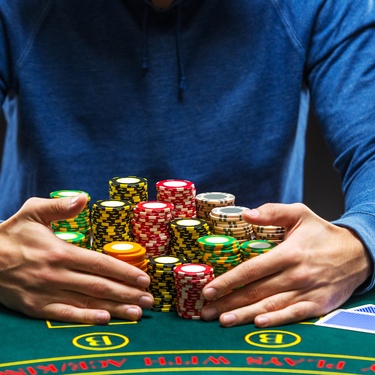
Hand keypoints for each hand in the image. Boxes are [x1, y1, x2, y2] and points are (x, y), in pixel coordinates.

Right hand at [0, 194, 153, 323]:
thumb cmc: (12, 234)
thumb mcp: (33, 212)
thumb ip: (60, 206)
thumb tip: (84, 198)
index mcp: (60, 252)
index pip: (100, 264)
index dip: (124, 272)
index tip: (144, 279)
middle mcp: (57, 275)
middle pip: (100, 286)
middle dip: (127, 293)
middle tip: (150, 300)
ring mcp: (47, 293)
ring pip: (87, 302)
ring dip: (115, 308)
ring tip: (137, 312)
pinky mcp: (37, 308)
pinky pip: (64, 315)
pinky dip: (85, 318)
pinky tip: (104, 320)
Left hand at [201, 203, 371, 326]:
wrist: (358, 253)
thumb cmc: (322, 233)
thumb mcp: (299, 213)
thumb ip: (272, 212)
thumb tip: (245, 214)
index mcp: (288, 253)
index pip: (251, 269)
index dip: (228, 281)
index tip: (209, 289)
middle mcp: (296, 274)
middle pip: (256, 291)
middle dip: (228, 302)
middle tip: (205, 310)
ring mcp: (307, 291)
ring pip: (270, 305)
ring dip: (244, 315)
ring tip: (222, 320)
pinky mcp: (318, 305)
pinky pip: (294, 315)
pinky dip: (276, 320)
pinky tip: (258, 324)